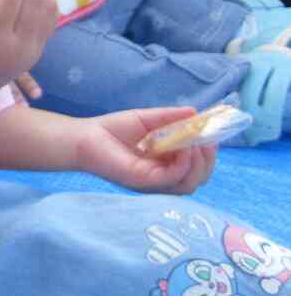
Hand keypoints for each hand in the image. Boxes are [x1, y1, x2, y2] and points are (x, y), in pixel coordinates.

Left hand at [74, 107, 215, 194]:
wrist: (83, 137)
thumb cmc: (111, 130)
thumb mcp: (146, 120)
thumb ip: (170, 118)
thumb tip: (195, 112)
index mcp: (163, 165)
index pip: (195, 169)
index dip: (207, 156)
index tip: (212, 137)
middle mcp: (161, 177)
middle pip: (197, 179)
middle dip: (208, 162)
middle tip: (209, 142)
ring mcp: (153, 182)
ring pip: (189, 184)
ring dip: (200, 164)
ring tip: (198, 144)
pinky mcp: (144, 181)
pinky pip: (172, 178)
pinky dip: (184, 163)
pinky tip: (184, 148)